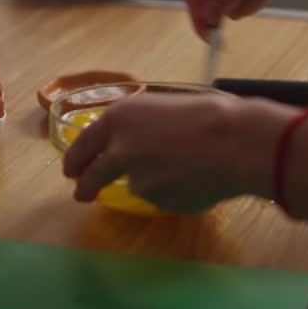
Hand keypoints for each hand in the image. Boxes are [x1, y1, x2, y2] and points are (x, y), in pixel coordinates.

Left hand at [61, 94, 291, 214]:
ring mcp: (138, 180)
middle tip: (82, 193)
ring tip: (189, 165)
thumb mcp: (165, 106)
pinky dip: (176, 192)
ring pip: (138, 185)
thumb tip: (136, 142)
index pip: (85, 144)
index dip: (75, 159)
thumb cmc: (210, 113)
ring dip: (153, 181)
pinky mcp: (159, 201)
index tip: (71, 171)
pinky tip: (199, 178)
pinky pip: (164, 198)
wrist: (237, 141)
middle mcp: (120, 150)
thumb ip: (141, 126)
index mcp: (120, 118)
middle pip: (93, 176)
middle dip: (85, 186)